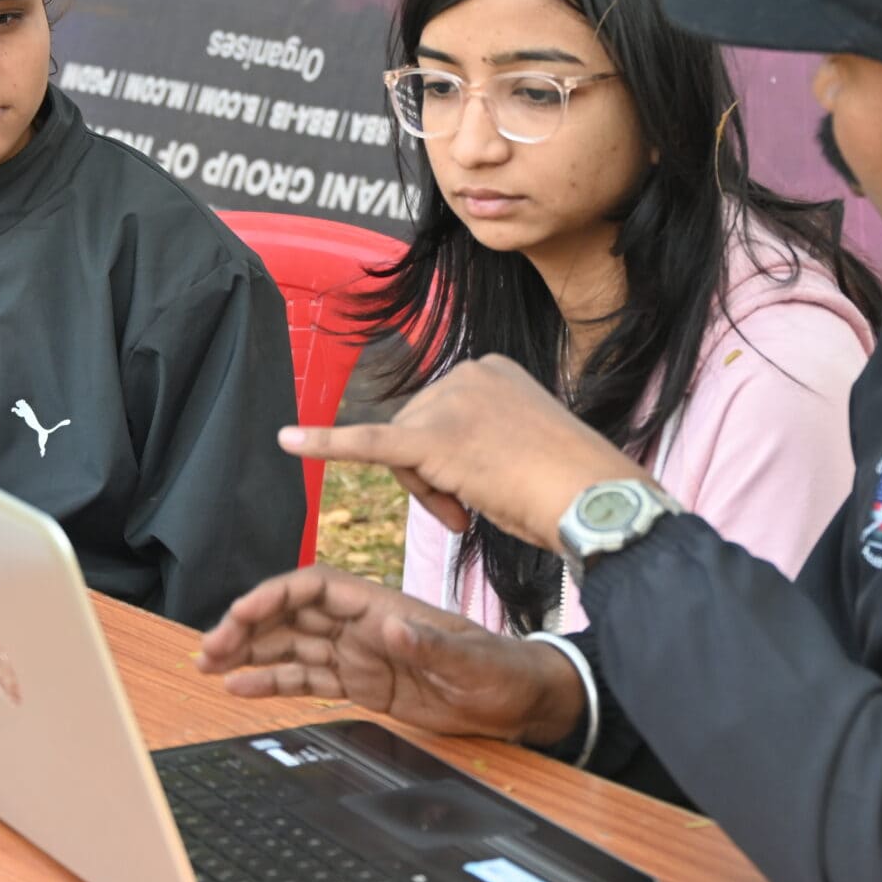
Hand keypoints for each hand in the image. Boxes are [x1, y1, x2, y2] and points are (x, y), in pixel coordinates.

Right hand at [198, 564, 586, 745]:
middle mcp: (364, 625)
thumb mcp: (471, 660)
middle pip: (291, 615)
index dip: (273, 597)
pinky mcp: (364, 685)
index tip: (239, 616)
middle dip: (247, 627)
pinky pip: (309, 679)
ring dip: (251, 654)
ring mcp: (361, 654)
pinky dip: (274, 682)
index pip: (314, 587)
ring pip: (292, 647)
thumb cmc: (502, 671)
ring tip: (211, 666)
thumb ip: (430, 645)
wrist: (521, 701)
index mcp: (383, 606)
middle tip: (208, 650)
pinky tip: (243, 688)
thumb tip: (393, 628)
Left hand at [280, 355, 648, 554]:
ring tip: (473, 510)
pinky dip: (325, 443)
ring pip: (404, 453)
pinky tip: (287, 440)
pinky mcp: (432, 438)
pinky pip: (368, 443)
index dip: (452, 464)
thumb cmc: (570, 486)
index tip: (485, 487)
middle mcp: (467, 373)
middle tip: (471, 511)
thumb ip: (482, 440)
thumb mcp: (523, 445)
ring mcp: (450, 401)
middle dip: (435, 480)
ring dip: (430, 492)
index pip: (442, 415)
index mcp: (490, 370)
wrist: (594, 500)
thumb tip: (453, 464)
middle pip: (417, 431)